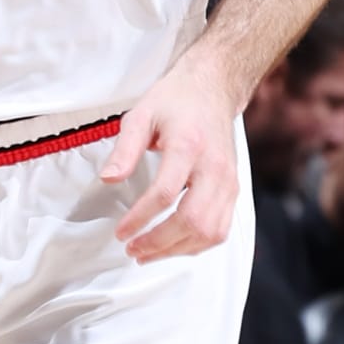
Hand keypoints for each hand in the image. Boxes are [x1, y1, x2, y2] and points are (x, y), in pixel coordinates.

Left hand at [101, 54, 240, 262]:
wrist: (213, 90)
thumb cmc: (176, 101)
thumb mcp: (141, 115)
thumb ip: (124, 149)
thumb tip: (109, 179)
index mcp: (188, 146)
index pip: (165, 193)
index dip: (140, 218)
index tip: (121, 232)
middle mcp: (214, 167)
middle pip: (191, 219)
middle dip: (159, 242)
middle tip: (132, 249)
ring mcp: (228, 181)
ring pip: (209, 231)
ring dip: (177, 249)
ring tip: (148, 253)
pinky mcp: (233, 190)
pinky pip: (220, 230)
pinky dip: (196, 245)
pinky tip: (173, 245)